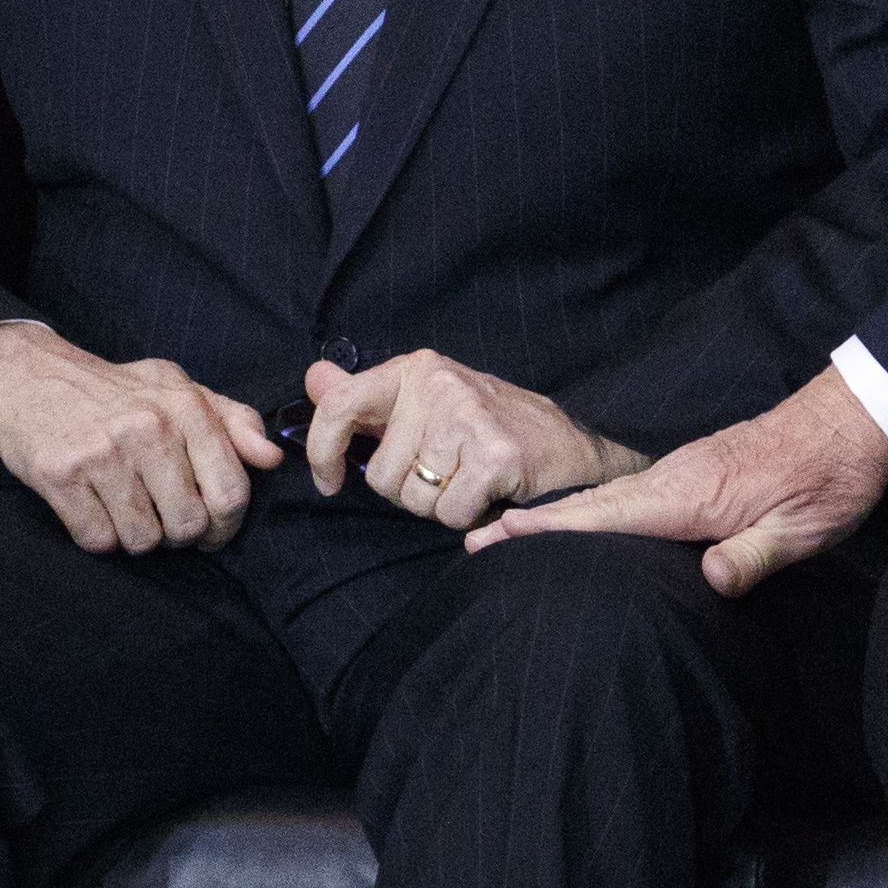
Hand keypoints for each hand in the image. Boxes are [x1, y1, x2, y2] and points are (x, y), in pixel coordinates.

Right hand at [0, 324, 281, 553]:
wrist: (27, 377)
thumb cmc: (112, 390)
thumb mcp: (176, 387)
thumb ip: (232, 420)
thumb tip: (272, 458)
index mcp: (185, 408)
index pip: (230, 493)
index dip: (226, 526)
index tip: (212, 530)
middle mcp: (147, 429)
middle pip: (188, 525)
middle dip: (179, 535)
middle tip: (163, 521)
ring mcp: (102, 454)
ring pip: (143, 539)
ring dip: (137, 537)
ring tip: (126, 509)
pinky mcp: (60, 476)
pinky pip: (99, 540)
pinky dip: (99, 537)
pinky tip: (94, 508)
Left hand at [299, 349, 640, 531]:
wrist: (574, 447)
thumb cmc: (494, 430)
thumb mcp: (428, 403)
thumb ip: (367, 398)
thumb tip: (313, 378)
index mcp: (417, 369)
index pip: (340, 405)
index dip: (321, 450)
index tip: (329, 481)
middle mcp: (439, 385)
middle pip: (380, 475)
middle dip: (410, 491)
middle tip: (449, 474)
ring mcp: (468, 417)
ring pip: (414, 499)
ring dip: (440, 506)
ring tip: (472, 481)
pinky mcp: (495, 455)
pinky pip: (450, 513)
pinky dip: (469, 518)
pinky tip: (491, 494)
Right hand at [470, 368, 887, 596]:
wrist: (851, 420)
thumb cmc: (830, 479)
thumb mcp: (804, 530)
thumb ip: (754, 557)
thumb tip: (710, 578)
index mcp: (691, 495)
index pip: (604, 517)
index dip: (547, 532)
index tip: (492, 537)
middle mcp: (675, 476)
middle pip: (591, 506)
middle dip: (534, 525)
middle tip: (475, 543)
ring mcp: (682, 469)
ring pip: (608, 499)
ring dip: (560, 518)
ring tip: (510, 537)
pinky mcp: (695, 469)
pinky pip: (631, 494)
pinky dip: (595, 509)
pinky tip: (585, 526)